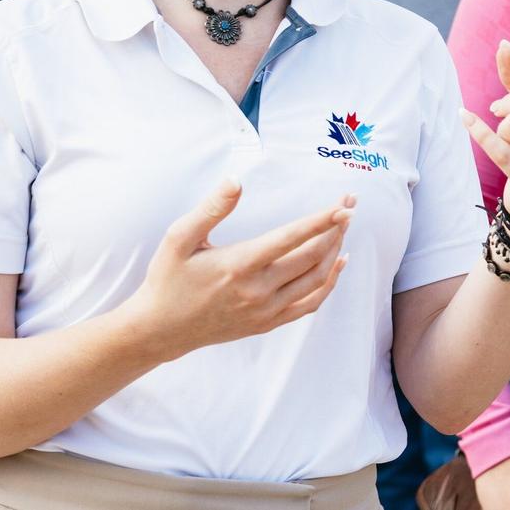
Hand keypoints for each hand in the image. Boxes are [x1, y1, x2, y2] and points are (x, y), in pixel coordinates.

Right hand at [120, 179, 351, 359]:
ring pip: (316, 280)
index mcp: (238, 265)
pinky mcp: (267, 323)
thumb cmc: (168, 279)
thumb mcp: (179, 238)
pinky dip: (329, 283)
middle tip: (350, 205)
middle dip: (335, 229)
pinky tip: (338, 263)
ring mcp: (265, 311)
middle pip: (311, 257)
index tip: (344, 206)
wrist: (160, 329)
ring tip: (343, 228)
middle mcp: (257, 291)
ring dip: (335, 252)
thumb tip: (236, 180)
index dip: (321, 220)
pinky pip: (310, 304)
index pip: (291, 238)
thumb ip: (210, 208)